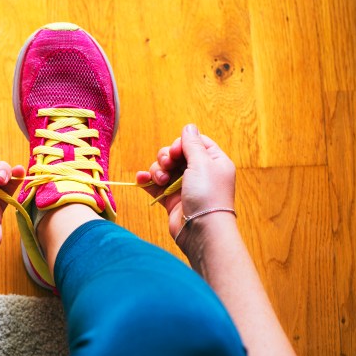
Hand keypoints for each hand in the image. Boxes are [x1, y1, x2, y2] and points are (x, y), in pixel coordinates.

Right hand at [136, 124, 235, 250]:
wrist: (201, 229)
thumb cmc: (207, 194)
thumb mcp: (202, 163)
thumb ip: (192, 144)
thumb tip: (189, 126)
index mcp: (213, 161)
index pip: (195, 142)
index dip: (181, 143)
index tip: (177, 151)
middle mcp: (199, 172)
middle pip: (175, 154)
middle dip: (166, 157)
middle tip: (167, 165)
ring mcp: (184, 186)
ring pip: (163, 168)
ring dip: (157, 170)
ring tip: (161, 180)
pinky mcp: (171, 199)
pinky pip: (154, 184)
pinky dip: (146, 180)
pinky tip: (141, 179)